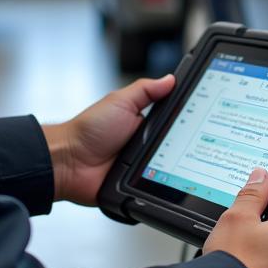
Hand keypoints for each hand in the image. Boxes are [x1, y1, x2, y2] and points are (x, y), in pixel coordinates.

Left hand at [42, 75, 174, 206]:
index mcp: (144, 123)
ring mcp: (142, 166)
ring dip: (170, 166)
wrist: (68, 161)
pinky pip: (155, 188)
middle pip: (177, 146)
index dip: (186, 120)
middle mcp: (146, 144)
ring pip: (170, 168)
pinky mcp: (137, 185)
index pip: (174, 121)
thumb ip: (146, 90)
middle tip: (180, 142)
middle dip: (182, 146)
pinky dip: (158, 185)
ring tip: (163, 159)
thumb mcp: (120, 102)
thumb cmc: (88, 130)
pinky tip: (158, 178)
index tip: (199, 118)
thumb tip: (170, 79)